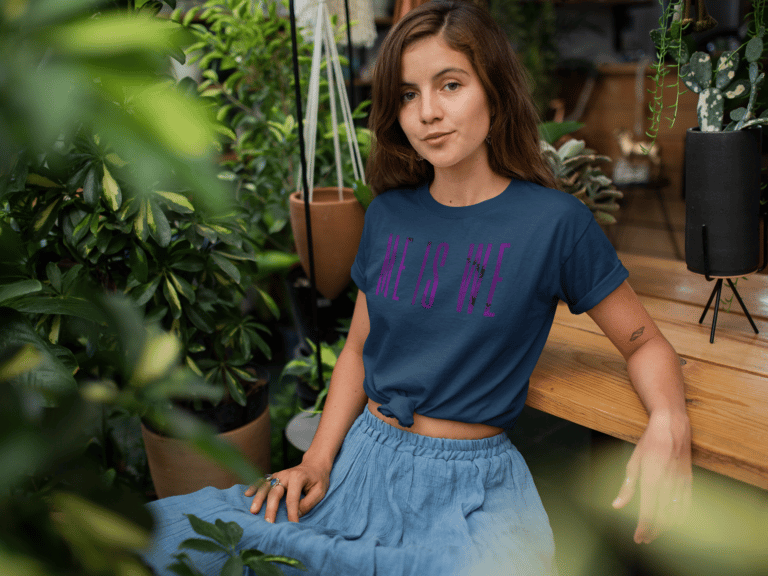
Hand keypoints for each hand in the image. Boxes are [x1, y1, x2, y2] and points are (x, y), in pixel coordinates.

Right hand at [245, 462, 329, 522]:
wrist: (314, 464)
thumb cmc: (318, 479)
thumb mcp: (320, 491)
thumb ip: (309, 502)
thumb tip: (296, 514)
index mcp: (298, 478)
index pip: (292, 498)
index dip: (292, 513)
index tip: (292, 525)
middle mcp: (286, 475)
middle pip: (275, 492)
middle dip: (271, 508)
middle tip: (268, 523)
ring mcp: (279, 475)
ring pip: (266, 486)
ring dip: (259, 499)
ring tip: (253, 511)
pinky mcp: (274, 476)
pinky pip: (262, 481)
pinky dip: (254, 487)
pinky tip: (247, 494)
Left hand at [612, 411, 691, 543]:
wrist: (673, 427)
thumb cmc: (650, 443)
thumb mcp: (633, 462)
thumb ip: (627, 486)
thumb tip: (617, 505)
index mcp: (653, 479)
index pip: (649, 511)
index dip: (644, 528)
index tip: (638, 538)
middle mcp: (669, 484)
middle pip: (663, 517)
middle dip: (653, 531)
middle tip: (644, 539)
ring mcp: (681, 483)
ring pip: (676, 514)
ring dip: (666, 527)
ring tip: (655, 533)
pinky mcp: (689, 481)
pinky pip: (687, 505)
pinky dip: (680, 518)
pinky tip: (673, 522)